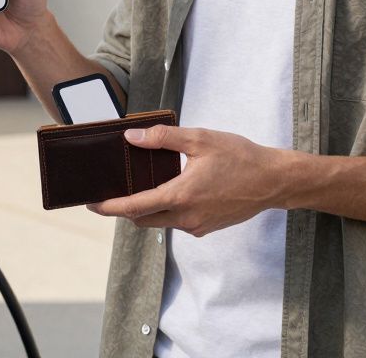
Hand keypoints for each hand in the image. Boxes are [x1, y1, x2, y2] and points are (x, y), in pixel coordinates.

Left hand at [85, 124, 290, 237]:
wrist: (275, 181)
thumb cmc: (240, 156)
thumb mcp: (200, 139)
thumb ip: (162, 139)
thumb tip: (131, 138)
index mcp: (181, 196)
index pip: (134, 207)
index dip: (109, 207)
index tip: (91, 204)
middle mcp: (186, 217)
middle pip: (142, 219)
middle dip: (124, 209)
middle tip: (110, 192)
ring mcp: (197, 226)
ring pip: (160, 221)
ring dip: (146, 209)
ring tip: (137, 187)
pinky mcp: (207, 227)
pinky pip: (177, 222)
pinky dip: (166, 210)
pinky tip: (169, 189)